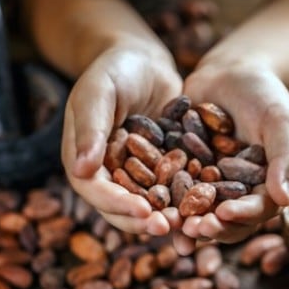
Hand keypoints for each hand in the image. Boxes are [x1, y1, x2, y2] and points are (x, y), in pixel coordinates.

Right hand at [61, 45, 182, 235]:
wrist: (143, 60)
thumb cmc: (114, 69)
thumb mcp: (99, 91)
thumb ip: (91, 127)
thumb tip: (83, 171)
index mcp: (84, 159)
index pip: (95, 190)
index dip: (117, 204)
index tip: (143, 212)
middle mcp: (108, 172)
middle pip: (121, 206)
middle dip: (144, 220)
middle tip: (171, 228)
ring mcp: (136, 172)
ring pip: (148, 203)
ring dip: (166, 216)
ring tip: (189, 224)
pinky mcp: (161, 167)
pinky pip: (171, 188)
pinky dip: (185, 199)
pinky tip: (205, 206)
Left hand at [173, 61, 288, 253]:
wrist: (231, 71)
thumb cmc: (265, 94)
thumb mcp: (280, 121)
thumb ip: (285, 159)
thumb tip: (285, 201)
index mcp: (262, 186)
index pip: (255, 209)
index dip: (241, 215)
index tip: (225, 214)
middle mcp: (233, 190)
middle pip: (222, 218)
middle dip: (208, 226)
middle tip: (192, 229)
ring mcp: (205, 181)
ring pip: (194, 209)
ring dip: (181, 220)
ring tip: (167, 224)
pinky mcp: (181, 168)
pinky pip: (169, 185)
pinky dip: (159, 194)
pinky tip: (144, 198)